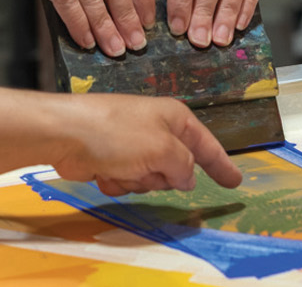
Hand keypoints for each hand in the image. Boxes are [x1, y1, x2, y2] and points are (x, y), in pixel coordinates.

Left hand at [50, 94, 242, 195]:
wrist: (65, 134)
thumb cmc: (116, 133)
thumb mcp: (162, 149)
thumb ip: (184, 166)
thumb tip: (187, 178)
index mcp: (173, 118)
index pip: (206, 144)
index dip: (221, 164)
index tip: (235, 181)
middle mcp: (155, 130)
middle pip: (176, 169)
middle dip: (162, 176)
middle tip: (146, 168)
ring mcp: (132, 146)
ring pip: (150, 181)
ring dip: (136, 181)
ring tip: (120, 167)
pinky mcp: (111, 160)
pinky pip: (127, 183)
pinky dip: (116, 182)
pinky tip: (103, 171)